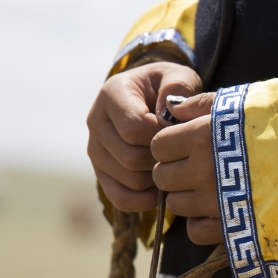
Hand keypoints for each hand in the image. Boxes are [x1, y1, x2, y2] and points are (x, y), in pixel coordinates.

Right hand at [86, 63, 200, 211]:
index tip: (179, 131)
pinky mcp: (101, 172)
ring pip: (129, 179)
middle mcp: (96, 122)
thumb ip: (178, 86)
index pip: (133, 129)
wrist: (154, 97)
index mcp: (112, 95)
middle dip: (162, 159)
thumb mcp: (179, 76)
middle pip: (131, 158)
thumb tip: (168, 113)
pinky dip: (145, 200)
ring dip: (157, 178)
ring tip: (174, 164)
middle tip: (181, 152)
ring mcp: (96, 150)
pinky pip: (121, 198)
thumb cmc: (170, 88)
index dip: (162, 137)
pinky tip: (162, 188)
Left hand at [152, 93, 222, 244]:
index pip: (159, 145)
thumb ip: (205, 103)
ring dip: (187, 197)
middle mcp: (203, 171)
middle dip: (174, 170)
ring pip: (175, 205)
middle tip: (198, 166)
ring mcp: (216, 203)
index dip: (171, 143)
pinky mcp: (231, 228)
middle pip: (162, 176)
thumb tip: (172, 108)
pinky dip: (201, 222)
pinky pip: (195, 231)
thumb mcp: (247, 102)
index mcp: (203, 137)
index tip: (188, 143)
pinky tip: (218, 209)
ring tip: (212, 187)